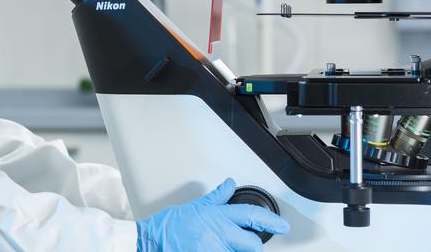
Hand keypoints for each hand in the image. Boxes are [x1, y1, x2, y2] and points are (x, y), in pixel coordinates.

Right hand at [136, 178, 289, 251]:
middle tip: (242, 243)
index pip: (250, 216)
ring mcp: (213, 251)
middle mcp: (218, 235)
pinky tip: (212, 248)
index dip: (270, 221)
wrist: (148, 242)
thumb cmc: (166, 227)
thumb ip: (215, 199)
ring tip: (214, 244)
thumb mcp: (192, 207)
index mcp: (216, 218)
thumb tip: (228, 185)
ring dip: (232, 251)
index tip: (282, 225)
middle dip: (251, 246)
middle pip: (252, 245)